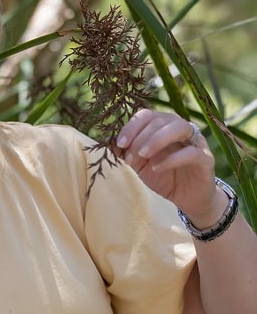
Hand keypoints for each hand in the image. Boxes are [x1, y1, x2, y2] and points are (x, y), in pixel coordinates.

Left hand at [116, 108, 220, 223]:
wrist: (186, 198)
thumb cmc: (162, 176)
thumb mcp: (138, 164)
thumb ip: (125, 152)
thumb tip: (107, 143)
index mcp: (163, 126)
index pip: (147, 115)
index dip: (132, 126)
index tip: (120, 143)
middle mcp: (181, 128)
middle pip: (161, 120)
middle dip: (141, 137)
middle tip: (130, 157)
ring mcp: (196, 142)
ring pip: (180, 128)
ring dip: (157, 140)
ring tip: (143, 155)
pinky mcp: (206, 159)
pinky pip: (191, 152)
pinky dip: (172, 159)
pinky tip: (157, 168)